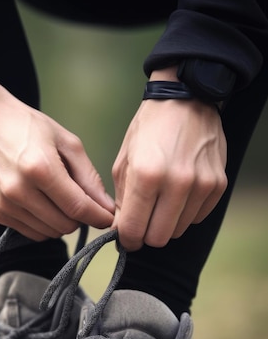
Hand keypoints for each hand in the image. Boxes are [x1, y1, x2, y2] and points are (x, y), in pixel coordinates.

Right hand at [0, 67, 114, 239]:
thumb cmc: (29, 128)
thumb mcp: (67, 143)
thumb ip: (89, 178)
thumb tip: (107, 208)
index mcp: (40, 168)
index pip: (78, 207)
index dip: (99, 217)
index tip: (110, 218)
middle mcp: (18, 190)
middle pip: (64, 225)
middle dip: (80, 218)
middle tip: (80, 201)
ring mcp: (4, 204)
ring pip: (49, 233)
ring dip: (61, 222)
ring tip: (58, 199)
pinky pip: (31, 232)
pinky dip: (43, 224)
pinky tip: (41, 203)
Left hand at [111, 95, 226, 250]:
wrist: (185, 99)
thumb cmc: (148, 130)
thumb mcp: (124, 162)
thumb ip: (121, 201)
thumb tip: (121, 231)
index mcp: (146, 175)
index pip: (133, 229)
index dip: (126, 239)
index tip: (126, 237)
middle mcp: (177, 182)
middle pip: (157, 238)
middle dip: (145, 235)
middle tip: (142, 222)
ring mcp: (201, 184)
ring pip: (178, 231)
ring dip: (166, 224)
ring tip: (160, 202)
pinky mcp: (218, 185)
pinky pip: (197, 218)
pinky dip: (185, 213)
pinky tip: (178, 194)